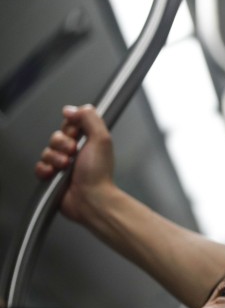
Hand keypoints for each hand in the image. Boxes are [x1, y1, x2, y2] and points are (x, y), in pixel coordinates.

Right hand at [34, 104, 115, 222]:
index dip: (70, 127)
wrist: (91, 198)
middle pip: (56, 136)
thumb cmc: (99, 173)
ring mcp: (63, 164)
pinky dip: (45, 169)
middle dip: (62, 143)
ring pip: (46, 151)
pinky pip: (39, 166)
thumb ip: (90, 118)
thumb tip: (72, 109)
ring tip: (67, 166)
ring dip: (55, 158)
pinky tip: (55, 174)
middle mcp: (76, 151)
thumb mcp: (101, 138)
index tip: (76, 133)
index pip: (70, 124)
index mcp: (89, 141)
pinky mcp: (52, 177)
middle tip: (73, 152)